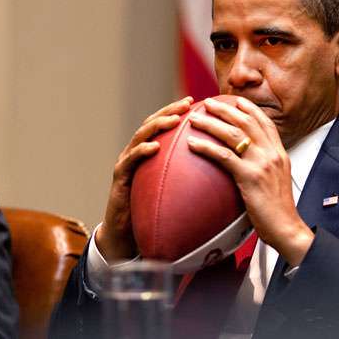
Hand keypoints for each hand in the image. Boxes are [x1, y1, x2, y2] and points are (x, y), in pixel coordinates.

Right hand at [96, 96, 193, 261]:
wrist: (126, 235)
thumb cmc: (153, 212)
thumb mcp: (173, 189)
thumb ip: (186, 177)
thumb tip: (219, 171)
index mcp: (149, 153)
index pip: (164, 125)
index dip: (178, 112)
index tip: (196, 103)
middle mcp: (136, 153)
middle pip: (152, 124)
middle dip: (169, 111)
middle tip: (186, 104)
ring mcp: (126, 163)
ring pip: (140, 136)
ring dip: (157, 126)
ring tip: (173, 120)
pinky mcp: (120, 178)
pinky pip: (130, 161)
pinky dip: (141, 152)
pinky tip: (154, 147)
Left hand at [187, 97, 313, 265]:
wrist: (287, 228)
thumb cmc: (279, 210)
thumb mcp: (277, 180)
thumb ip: (267, 166)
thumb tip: (252, 161)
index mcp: (280, 153)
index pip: (265, 123)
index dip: (249, 109)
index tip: (235, 100)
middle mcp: (272, 154)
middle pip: (246, 122)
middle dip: (225, 109)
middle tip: (208, 103)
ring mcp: (261, 164)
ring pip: (233, 134)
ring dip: (211, 123)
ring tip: (195, 118)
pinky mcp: (250, 177)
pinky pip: (223, 156)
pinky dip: (206, 147)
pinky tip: (192, 143)